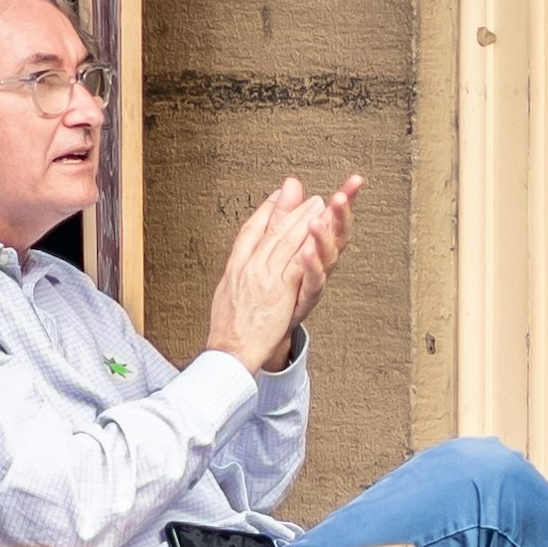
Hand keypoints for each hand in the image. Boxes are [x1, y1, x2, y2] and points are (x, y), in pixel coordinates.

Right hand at [200, 177, 349, 378]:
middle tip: (308, 196)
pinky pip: (296, 265)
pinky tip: (319, 236)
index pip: (250, 230)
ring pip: (287, 242)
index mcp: (235, 266)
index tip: (279, 194)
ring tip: (320, 206)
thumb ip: (240, 269)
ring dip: (305, 221)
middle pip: (273, 232)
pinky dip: (308, 248)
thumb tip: (247, 254)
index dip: (267, 210)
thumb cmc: (228, 327)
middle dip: (293, 211)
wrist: (228, 351)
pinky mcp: (279, 292)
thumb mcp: (227, 290)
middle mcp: (248, 267)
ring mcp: (263, 278)